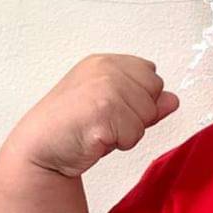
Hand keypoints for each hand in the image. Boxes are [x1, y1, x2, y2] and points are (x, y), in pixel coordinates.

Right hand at [5, 54, 179, 178]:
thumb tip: (173, 100)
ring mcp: (104, 87)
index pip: (151, 74)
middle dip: (137, 115)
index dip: (138, 98)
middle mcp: (105, 69)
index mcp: (105, 62)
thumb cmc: (72, 128)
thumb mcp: (113, 109)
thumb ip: (143, 101)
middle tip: (105, 121)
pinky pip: (135, 134)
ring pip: (147, 116)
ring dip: (127, 132)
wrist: (38, 150)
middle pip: (155, 92)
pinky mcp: (103, 111)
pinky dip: (119, 144)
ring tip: (99, 130)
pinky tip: (95, 139)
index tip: (111, 108)